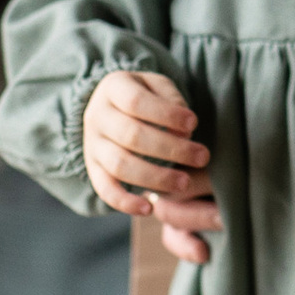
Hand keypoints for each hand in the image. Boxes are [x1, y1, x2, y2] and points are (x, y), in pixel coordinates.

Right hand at [82, 71, 219, 263]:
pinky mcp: (93, 169)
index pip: (136, 102)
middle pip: (131, 135)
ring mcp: (92, 144)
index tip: (194, 123)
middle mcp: (97, 116)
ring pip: (120, 165)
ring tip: (184, 183)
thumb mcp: (157, 85)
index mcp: (113, 88)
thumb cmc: (144, 96)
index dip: (166, 114)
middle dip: (171, 149)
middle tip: (202, 157)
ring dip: (155, 177)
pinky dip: (124, 202)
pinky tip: (148, 209)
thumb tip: (184, 128)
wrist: (110, 107)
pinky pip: (104, 189)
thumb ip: (171, 99)